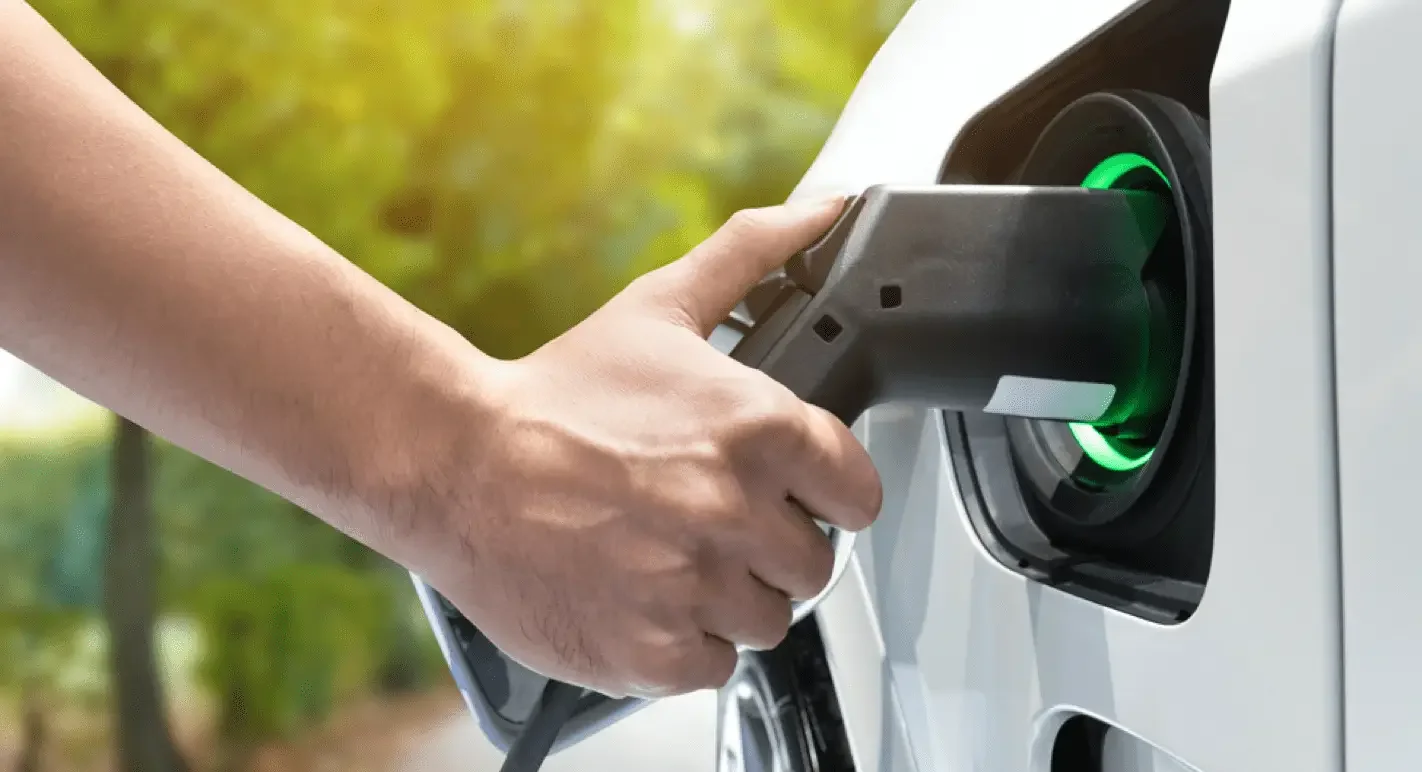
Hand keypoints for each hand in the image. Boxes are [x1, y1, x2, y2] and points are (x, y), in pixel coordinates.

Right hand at [418, 198, 881, 698]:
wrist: (453, 465)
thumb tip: (827, 208)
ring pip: (767, 620)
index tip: (792, 494)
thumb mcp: (659, 308)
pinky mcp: (652, 650)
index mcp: (759, 430)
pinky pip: (715, 664)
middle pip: (813, 564)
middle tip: (710, 523)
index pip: (859, 494)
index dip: (825, 495)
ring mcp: (695, 587)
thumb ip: (753, 255)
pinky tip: (644, 595)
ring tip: (670, 558)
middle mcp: (736, 512)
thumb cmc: (554, 395)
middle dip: (770, 547)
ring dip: (729, 596)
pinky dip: (685, 641)